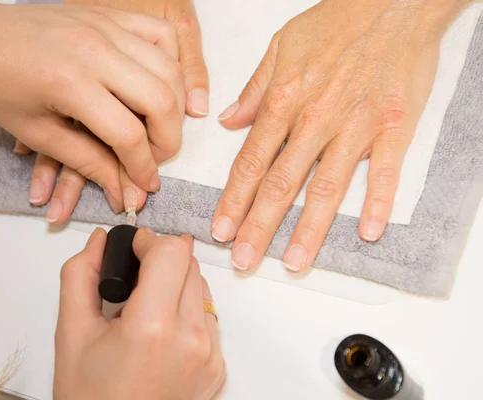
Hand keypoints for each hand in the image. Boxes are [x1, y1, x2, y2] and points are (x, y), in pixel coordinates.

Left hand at [0, 0, 184, 212]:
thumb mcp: (37, 132)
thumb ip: (86, 162)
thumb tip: (123, 190)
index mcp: (70, 84)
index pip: (128, 135)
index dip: (142, 167)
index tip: (145, 185)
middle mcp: (95, 51)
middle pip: (161, 100)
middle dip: (168, 140)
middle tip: (156, 158)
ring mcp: (106, 27)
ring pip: (168, 68)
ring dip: (175, 106)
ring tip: (161, 129)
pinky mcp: (109, 16)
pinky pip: (161, 34)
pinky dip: (171, 63)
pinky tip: (163, 85)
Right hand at [54, 228, 225, 398]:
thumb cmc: (91, 399)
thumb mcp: (71, 334)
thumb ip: (81, 275)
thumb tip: (101, 241)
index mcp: (152, 327)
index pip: (171, 252)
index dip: (149, 242)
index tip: (133, 251)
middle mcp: (192, 339)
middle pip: (189, 264)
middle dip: (161, 261)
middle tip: (134, 281)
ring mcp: (210, 355)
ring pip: (201, 288)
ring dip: (176, 285)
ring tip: (146, 310)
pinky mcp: (218, 367)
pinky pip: (209, 318)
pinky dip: (187, 312)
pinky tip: (162, 332)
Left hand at [212, 0, 467, 270]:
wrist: (392, 3)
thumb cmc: (336, 22)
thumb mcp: (280, 47)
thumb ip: (254, 90)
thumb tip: (228, 120)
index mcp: (284, 102)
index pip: (250, 163)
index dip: (233, 200)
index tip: (221, 229)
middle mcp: (314, 120)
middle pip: (280, 184)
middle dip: (259, 226)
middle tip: (245, 260)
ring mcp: (355, 127)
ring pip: (326, 187)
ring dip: (309, 229)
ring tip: (294, 261)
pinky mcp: (393, 128)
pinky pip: (384, 172)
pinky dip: (377, 203)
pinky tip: (367, 233)